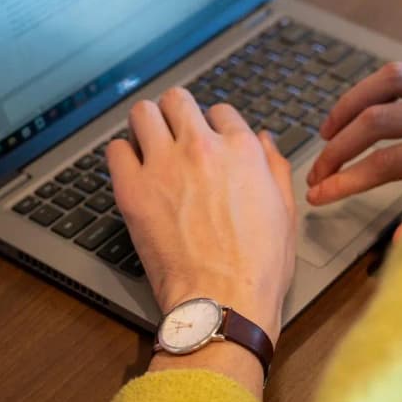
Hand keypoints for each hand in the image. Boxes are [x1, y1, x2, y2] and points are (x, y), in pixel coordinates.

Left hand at [107, 88, 295, 343]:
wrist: (224, 302)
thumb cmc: (258, 267)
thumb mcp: (285, 211)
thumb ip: (275, 166)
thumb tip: (263, 140)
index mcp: (242, 150)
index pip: (221, 110)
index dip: (215, 126)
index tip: (210, 142)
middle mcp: (202, 148)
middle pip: (178, 100)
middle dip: (177, 114)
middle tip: (175, 135)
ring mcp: (164, 166)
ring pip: (143, 113)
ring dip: (146, 125)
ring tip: (149, 145)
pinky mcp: (133, 190)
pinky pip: (115, 150)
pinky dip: (123, 155)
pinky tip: (133, 171)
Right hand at [306, 62, 401, 205]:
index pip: (389, 161)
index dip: (348, 180)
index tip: (321, 196)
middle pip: (378, 118)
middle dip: (339, 148)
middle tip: (318, 173)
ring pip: (388, 80)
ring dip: (349, 104)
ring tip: (327, 131)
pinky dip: (377, 87)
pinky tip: (365, 106)